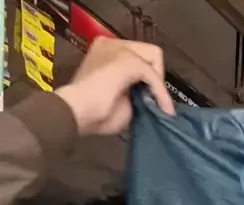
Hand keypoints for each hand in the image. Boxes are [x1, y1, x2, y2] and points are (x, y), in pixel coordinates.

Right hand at [55, 37, 174, 135]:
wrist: (76, 113)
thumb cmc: (93, 114)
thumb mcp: (119, 101)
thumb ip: (134, 93)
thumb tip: (151, 97)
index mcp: (106, 53)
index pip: (138, 57)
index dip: (148, 80)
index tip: (149, 101)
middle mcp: (112, 44)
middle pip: (149, 53)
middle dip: (157, 78)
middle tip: (154, 102)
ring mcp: (119, 49)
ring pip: (154, 57)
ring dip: (159, 84)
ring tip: (158, 105)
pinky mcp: (127, 60)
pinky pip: (152, 73)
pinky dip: (160, 91)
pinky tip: (162, 107)